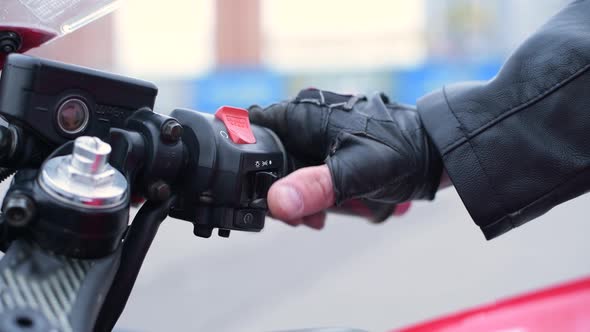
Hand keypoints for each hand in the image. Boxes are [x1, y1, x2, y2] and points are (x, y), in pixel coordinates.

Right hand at [249, 89, 442, 227]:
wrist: (435, 153)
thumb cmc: (401, 153)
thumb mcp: (356, 173)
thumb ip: (316, 187)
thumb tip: (276, 202)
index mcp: (305, 114)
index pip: (253, 130)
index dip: (248, 163)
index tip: (259, 195)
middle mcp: (307, 117)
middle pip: (269, 154)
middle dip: (277, 189)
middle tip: (298, 217)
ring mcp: (318, 131)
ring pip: (288, 165)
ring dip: (296, 195)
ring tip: (316, 218)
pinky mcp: (330, 145)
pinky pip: (307, 169)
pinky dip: (311, 191)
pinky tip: (325, 211)